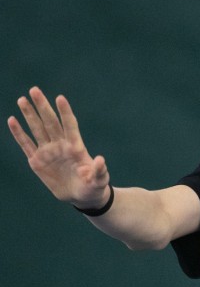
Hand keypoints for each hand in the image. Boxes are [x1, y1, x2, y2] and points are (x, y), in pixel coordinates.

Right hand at [8, 87, 109, 208]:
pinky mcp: (37, 161)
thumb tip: (100, 160)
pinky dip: (19, 133)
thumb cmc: (93, 186)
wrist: (81, 196)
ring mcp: (48, 152)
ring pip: (37, 129)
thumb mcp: (99, 180)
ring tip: (22, 99)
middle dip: (42, 106)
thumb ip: (99, 171)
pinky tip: (12, 120)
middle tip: (34, 90)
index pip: (70, 125)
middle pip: (50, 122)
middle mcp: (60, 145)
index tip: (60, 98)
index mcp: (76, 147)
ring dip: (30, 115)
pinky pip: (26, 144)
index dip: (65, 112)